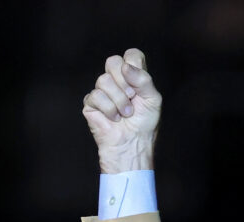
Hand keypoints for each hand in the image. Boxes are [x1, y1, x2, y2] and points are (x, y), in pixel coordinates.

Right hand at [82, 49, 161, 172]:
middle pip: (113, 61)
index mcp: (133, 77)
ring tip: (126, 114)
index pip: (131, 55)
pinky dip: (109, 109)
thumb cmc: (145, 124)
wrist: (132, 145)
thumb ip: (143, 80)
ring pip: (103, 80)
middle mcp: (117, 81)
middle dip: (124, 82)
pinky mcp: (91, 103)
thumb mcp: (153, 100)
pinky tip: (114, 119)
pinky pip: (96, 96)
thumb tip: (125, 66)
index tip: (138, 83)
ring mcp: (102, 91)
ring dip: (119, 100)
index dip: (134, 64)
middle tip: (132, 98)